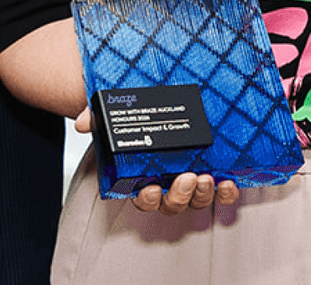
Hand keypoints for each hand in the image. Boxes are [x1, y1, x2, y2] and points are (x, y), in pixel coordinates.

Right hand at [72, 106, 240, 214]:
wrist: (166, 106)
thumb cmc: (140, 119)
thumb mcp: (119, 115)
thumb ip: (97, 118)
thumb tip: (82, 122)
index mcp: (144, 177)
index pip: (142, 198)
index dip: (146, 199)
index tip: (150, 189)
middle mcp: (168, 185)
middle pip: (171, 204)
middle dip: (179, 196)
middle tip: (187, 177)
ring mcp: (191, 182)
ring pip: (195, 201)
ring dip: (201, 194)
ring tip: (205, 178)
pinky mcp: (213, 175)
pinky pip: (221, 193)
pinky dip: (226, 193)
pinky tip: (228, 182)